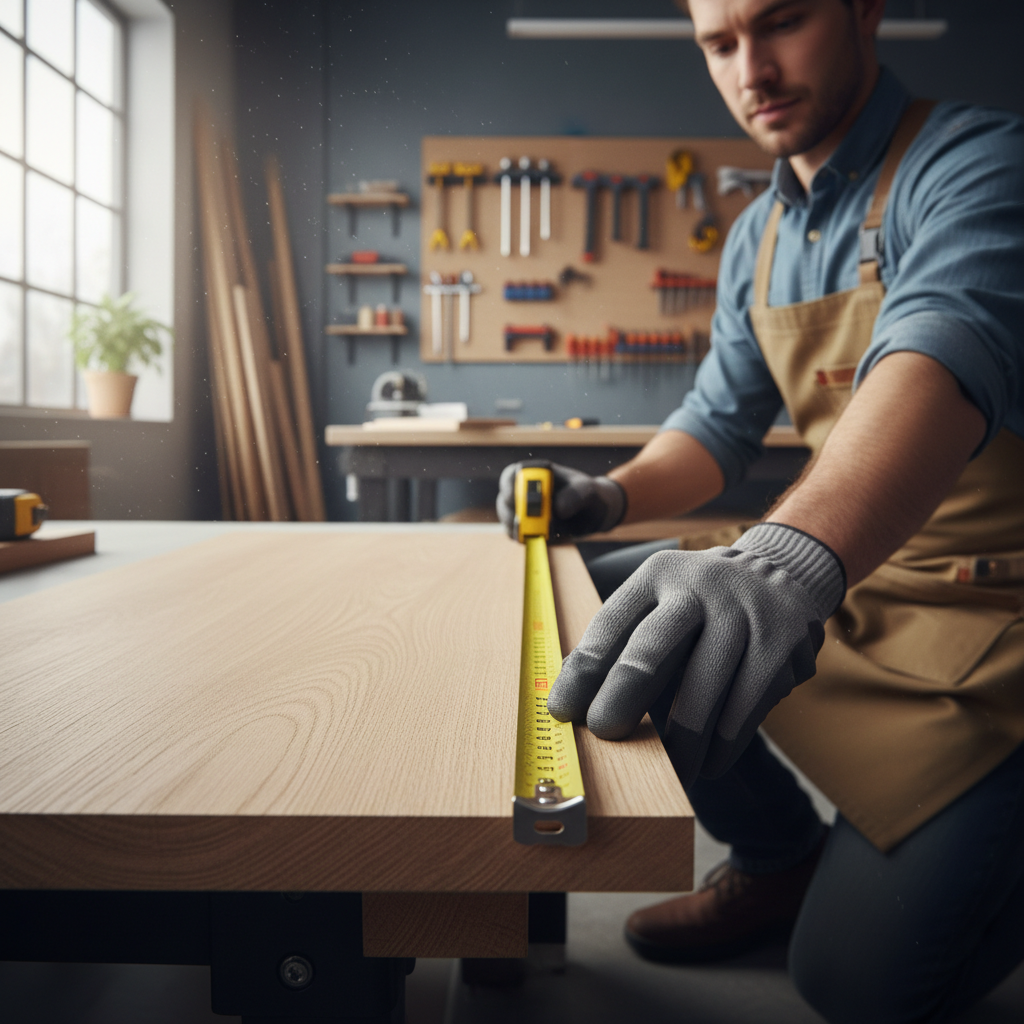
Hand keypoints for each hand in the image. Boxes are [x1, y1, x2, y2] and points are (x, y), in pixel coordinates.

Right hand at [496, 461, 626, 539]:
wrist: (593, 513)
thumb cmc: (589, 495)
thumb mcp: (588, 491)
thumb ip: (575, 495)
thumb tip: (557, 509)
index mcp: (536, 473)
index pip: (513, 474)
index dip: (509, 485)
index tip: (516, 496)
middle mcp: (524, 490)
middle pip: (505, 500)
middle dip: (512, 512)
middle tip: (524, 521)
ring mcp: (523, 510)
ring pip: (508, 519)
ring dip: (518, 527)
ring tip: (538, 532)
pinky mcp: (527, 529)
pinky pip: (518, 535)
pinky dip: (526, 538)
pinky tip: (542, 537)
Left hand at [547, 523, 845, 786]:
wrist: (782, 573)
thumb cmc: (700, 604)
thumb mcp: (659, 601)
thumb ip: (620, 642)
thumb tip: (569, 695)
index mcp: (657, 576)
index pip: (611, 624)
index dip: (583, 671)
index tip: (563, 711)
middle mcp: (699, 588)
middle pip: (652, 650)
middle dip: (622, 697)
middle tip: (605, 733)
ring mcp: (744, 614)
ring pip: (703, 691)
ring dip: (682, 742)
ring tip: (669, 771)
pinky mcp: (781, 645)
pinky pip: (746, 707)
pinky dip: (724, 744)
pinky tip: (710, 763)